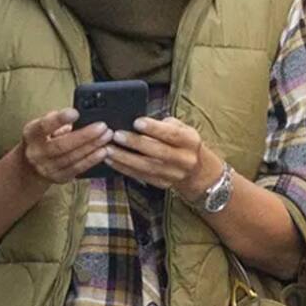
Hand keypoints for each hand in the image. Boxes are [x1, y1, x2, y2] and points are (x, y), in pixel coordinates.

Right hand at [19, 108, 113, 184]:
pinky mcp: (58, 178)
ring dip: (92, 147)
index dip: (59, 120)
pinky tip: (103, 151)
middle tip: (102, 126)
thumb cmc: (42, 139)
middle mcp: (37, 153)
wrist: (30, 167)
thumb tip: (78, 115)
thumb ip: (57, 119)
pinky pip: (77, 168)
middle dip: (85, 135)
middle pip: (62, 145)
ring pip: (72, 158)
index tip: (75, 112)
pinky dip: (91, 160)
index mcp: (31, 134)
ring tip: (107, 137)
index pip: (44, 126)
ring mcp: (47, 168)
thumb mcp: (42, 126)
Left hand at [105, 117, 221, 201]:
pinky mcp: (163, 184)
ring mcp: (174, 174)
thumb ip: (163, 124)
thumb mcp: (181, 128)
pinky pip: (141, 176)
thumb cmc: (183, 142)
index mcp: (190, 141)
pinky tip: (112, 161)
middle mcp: (184, 159)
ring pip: (147, 167)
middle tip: (116, 135)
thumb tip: (138, 121)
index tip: (136, 122)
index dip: (154, 128)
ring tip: (109, 149)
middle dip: (135, 143)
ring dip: (125, 158)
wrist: (197, 170)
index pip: (172, 134)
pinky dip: (125, 168)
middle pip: (158, 152)